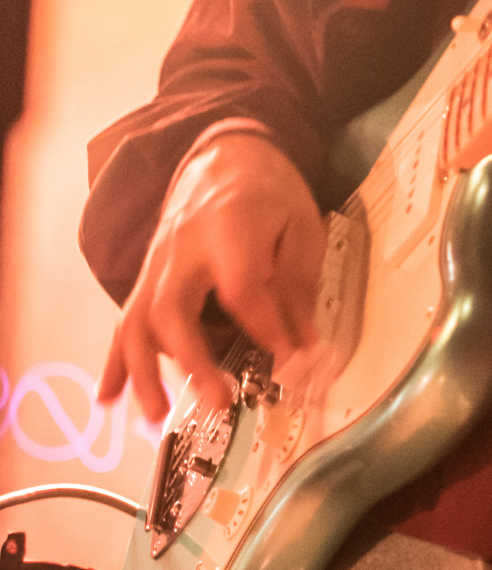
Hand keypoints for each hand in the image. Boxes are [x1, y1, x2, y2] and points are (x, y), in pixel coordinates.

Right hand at [98, 132, 325, 421]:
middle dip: (191, 361)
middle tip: (217, 401)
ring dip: (144, 372)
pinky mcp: (148, 274)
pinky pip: (125, 319)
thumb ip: (300, 283)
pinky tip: (109, 398)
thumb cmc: (269, 190)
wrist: (226, 153)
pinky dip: (116, 361)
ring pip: (139, 320)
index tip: (288, 355)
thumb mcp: (302, 223)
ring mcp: (159, 262)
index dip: (264, 326)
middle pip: (173, 309)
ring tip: (156, 416)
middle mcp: (184, 248)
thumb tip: (303, 343)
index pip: (241, 287)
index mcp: (230, 228)